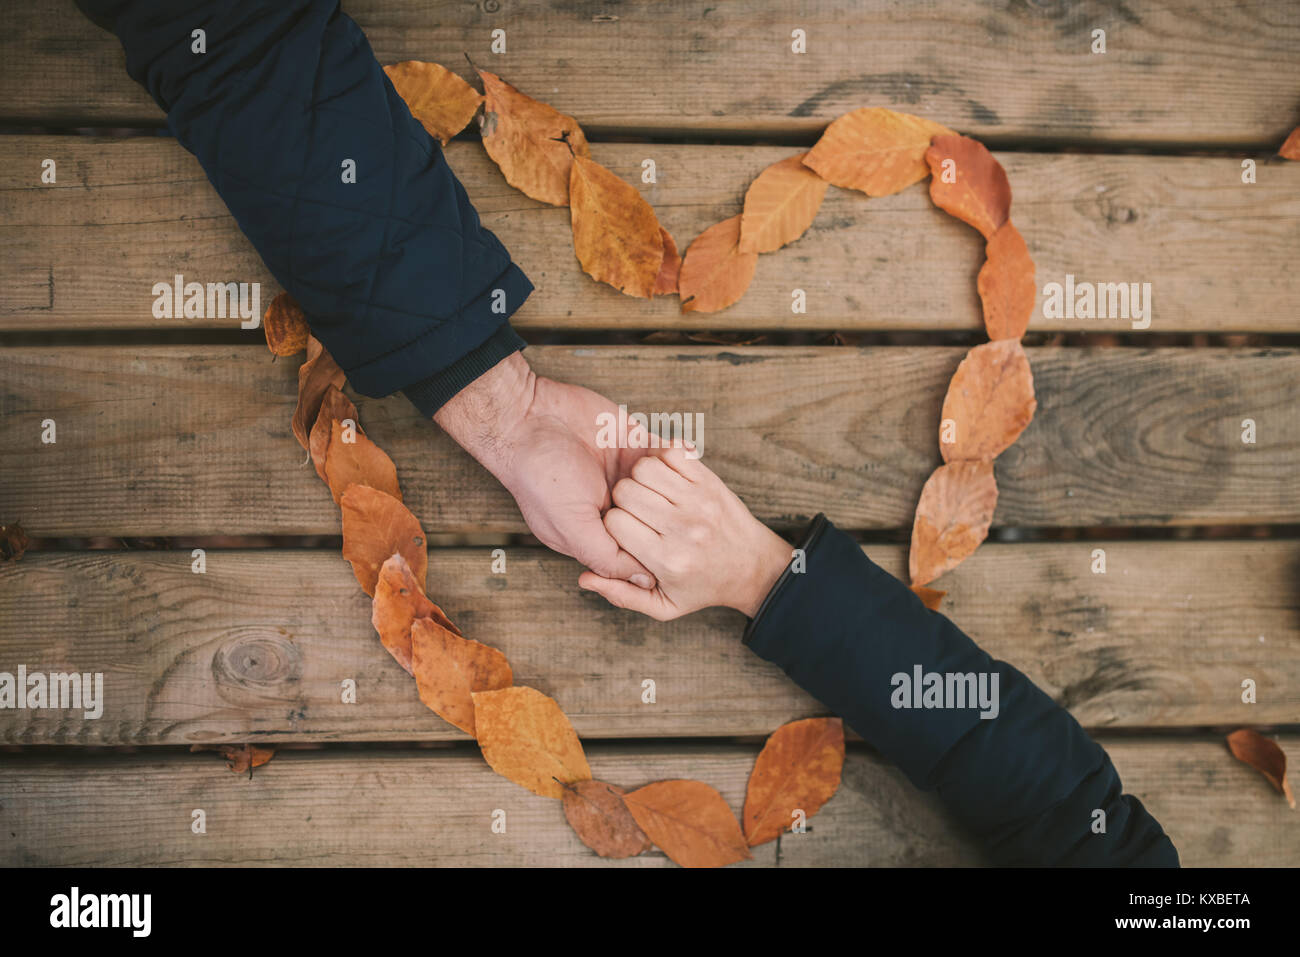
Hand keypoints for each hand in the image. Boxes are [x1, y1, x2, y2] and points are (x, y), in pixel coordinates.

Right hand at [435, 352, 654, 584]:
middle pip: (659, 520)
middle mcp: (613, 505)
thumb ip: (607, 557)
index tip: (675, 546)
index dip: (656, 549)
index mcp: (595, 531)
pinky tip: (676, 453)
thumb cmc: (541, 476)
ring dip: (674, 483)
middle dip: (669, 515)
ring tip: (671, 480)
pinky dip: (677, 454)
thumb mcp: (570, 527)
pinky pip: (669, 454)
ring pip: (670, 487)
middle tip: (676, 510)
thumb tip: (645, 582)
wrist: (529, 418)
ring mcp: (626, 474)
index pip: (638, 550)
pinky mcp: (633, 443)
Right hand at [577, 444, 791, 619]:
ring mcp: (699, 499)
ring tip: (647, 492)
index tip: (623, 530)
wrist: (755, 568)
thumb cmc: (703, 588)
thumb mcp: (663, 606)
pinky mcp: (710, 478)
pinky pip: (672, 452)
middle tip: (633, 509)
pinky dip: (661, 458)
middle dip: (620, 497)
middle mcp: (683, 529)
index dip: (611, 523)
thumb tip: (585, 580)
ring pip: (645, 468)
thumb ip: (621, 594)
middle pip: (626, 492)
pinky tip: (664, 477)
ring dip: (638, 475)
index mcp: (666, 560)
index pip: (614, 524)